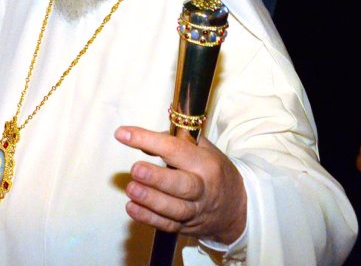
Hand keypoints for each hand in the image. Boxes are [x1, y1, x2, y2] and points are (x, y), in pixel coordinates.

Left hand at [115, 126, 246, 245]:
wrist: (237, 209)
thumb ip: (176, 141)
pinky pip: (167, 225)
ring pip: (174, 209)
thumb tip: (145, 138)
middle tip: (136, 170)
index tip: (123, 134)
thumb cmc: (214, 172)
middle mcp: (203, 188)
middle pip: (182, 185)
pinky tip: (131, 207)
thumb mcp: (205, 150)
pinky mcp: (187, 227)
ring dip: (150, 200)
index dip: (148, 139)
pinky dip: (148, 218)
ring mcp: (195, 210)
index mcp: (205, 164)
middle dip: (157, 178)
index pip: (176, 149)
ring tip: (131, 189)